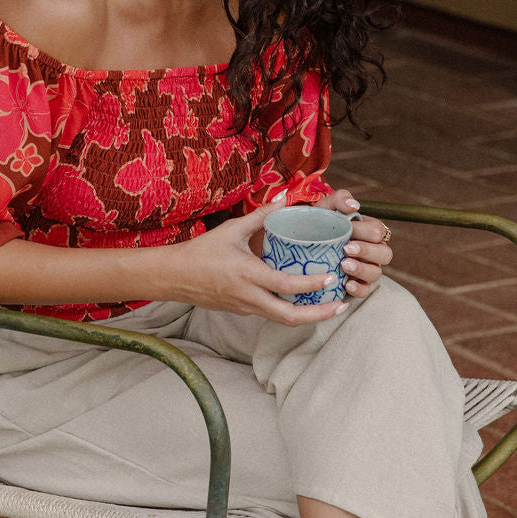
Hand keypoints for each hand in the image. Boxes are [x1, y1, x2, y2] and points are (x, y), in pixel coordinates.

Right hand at [167, 203, 350, 325]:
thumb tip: (285, 198)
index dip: (311, 284)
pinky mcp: (243, 311)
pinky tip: (303, 301)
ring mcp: (246, 307)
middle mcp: (249, 296)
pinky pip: (271, 314)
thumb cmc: (202, 251)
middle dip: (319, 315)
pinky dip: (291, 311)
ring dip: (308, 316)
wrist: (175, 276)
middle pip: (289, 317)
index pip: (285, 286)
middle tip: (341, 305)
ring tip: (330, 306)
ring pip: (282, 319)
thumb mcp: (232, 229)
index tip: (331, 278)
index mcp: (247, 274)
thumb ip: (261, 216)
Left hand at [316, 189, 391, 299]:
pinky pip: (365, 290)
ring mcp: (366, 269)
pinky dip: (358, 288)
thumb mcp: (326, 207)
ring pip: (376, 273)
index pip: (378, 232)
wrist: (300, 243)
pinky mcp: (356, 285)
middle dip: (367, 251)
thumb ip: (340, 199)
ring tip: (343, 265)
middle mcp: (372, 251)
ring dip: (362, 269)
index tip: (348, 230)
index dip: (365, 232)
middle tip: (346, 249)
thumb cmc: (317, 223)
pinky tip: (346, 284)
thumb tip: (354, 206)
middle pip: (385, 254)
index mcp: (369, 231)